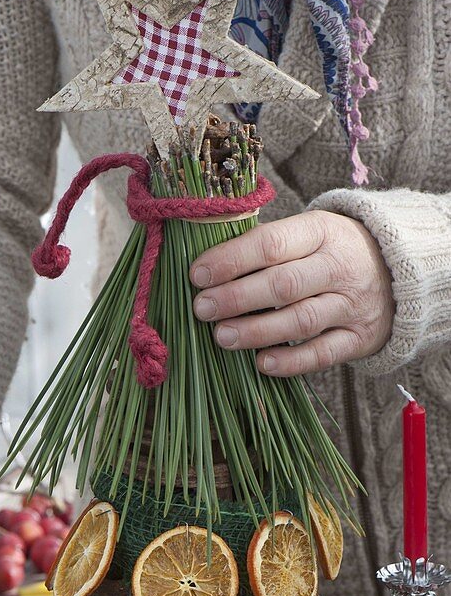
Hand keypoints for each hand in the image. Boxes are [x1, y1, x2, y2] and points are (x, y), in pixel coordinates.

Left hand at [190, 210, 393, 375]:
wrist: (398, 271)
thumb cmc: (330, 252)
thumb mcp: (308, 233)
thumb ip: (265, 246)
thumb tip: (206, 267)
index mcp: (321, 232)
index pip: (272, 244)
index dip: (231, 260)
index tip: (197, 275)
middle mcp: (339, 267)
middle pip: (284, 284)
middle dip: (237, 297)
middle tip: (203, 309)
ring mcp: (352, 304)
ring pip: (300, 320)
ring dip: (257, 331)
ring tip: (222, 337)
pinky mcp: (359, 338)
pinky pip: (322, 354)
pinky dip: (291, 362)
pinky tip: (262, 363)